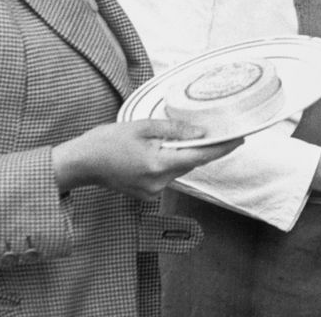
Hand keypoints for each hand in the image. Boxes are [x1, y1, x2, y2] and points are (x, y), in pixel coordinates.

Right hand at [51, 120, 240, 200]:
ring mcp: (152, 191)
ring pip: (179, 168)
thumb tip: (201, 133)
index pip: (200, 156)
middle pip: (191, 162)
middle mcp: (158, 183)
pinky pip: (167, 174)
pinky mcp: (147, 193)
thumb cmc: (105, 142)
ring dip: (181, 153)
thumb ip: (173, 130)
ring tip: (170, 137)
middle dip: (200, 146)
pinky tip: (158, 150)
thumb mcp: (141, 127)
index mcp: (158, 164)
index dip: (222, 148)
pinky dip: (169, 161)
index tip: (240, 138)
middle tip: (212, 129)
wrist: (79, 164)